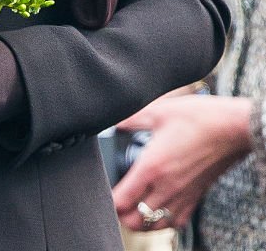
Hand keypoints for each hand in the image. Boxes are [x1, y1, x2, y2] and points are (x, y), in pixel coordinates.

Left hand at [113, 95, 252, 230]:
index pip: (123, 200)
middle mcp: (166, 187)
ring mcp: (183, 195)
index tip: (105, 192)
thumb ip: (131, 119)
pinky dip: (165, 221)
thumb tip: (113, 121)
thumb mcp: (158, 111)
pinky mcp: (196, 196)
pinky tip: (160, 208)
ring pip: (156, 225)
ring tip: (134, 209)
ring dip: (142, 221)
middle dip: (122, 215)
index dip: (110, 201)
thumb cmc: (197, 117)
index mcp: (152, 167)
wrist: (231, 128)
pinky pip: (177, 221)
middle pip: (137, 220)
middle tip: (117, 202)